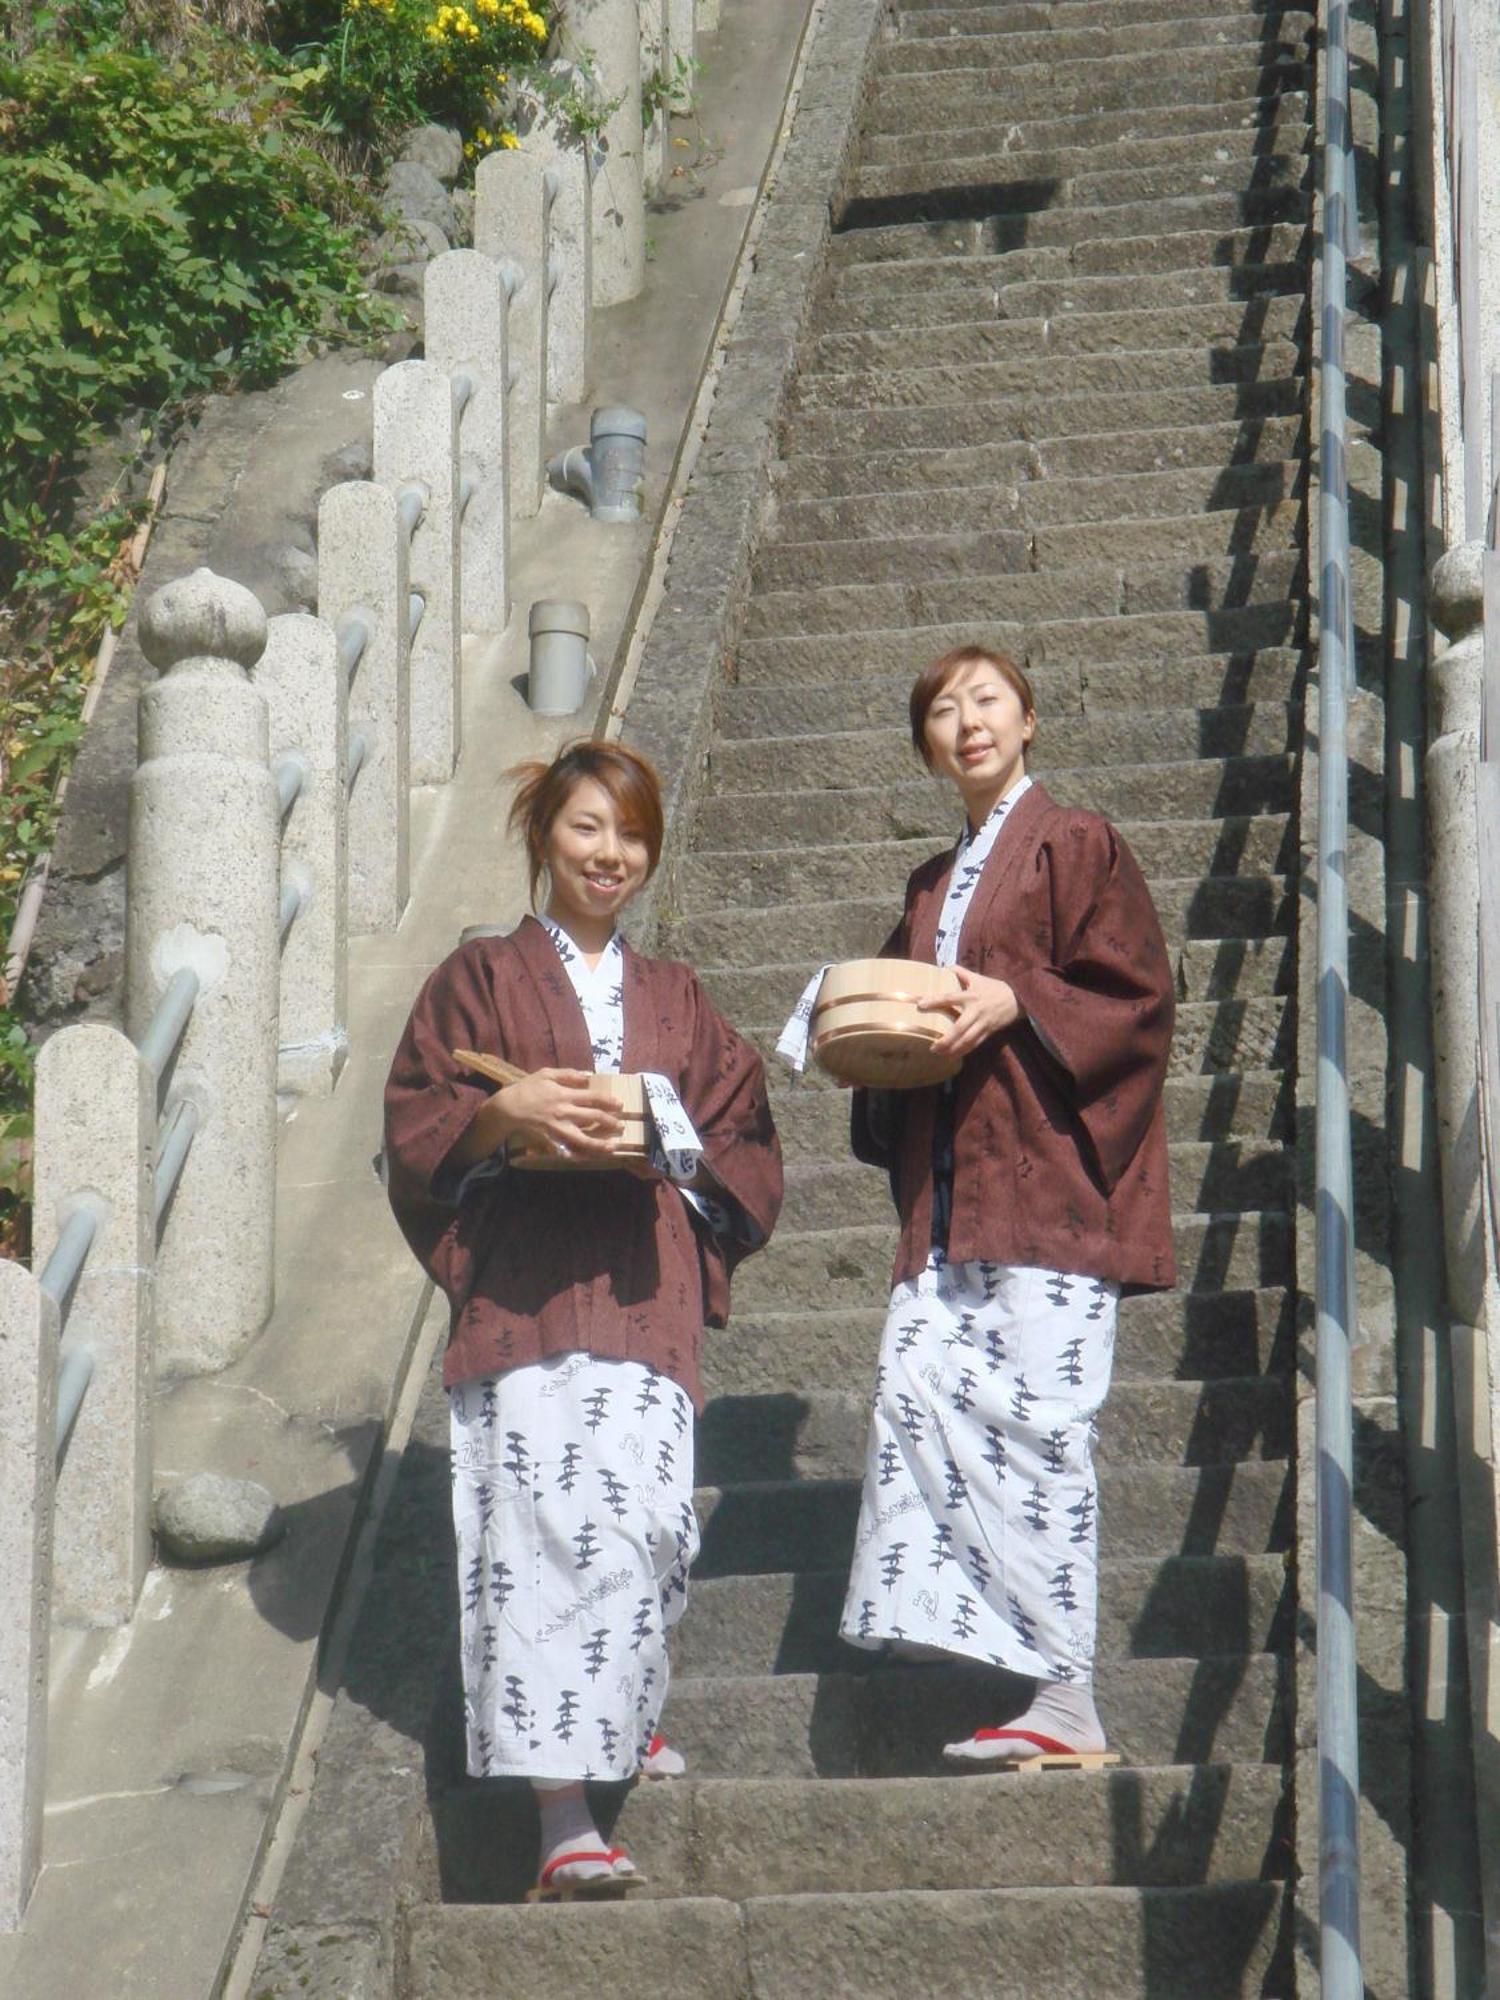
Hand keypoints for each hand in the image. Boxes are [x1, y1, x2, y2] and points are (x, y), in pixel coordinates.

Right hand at [476, 1067, 625, 1160]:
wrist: (508, 1107)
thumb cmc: (528, 1088)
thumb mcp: (546, 1074)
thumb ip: (568, 1074)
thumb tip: (587, 1076)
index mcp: (564, 1094)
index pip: (592, 1097)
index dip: (608, 1101)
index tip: (619, 1104)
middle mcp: (564, 1112)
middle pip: (593, 1117)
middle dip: (610, 1122)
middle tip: (621, 1126)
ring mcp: (558, 1128)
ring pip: (583, 1139)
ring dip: (599, 1144)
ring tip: (612, 1147)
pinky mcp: (551, 1139)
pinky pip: (567, 1150)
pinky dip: (578, 1156)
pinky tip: (589, 1158)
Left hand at [918, 966, 1020, 1058]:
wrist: (1017, 999)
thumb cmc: (994, 988)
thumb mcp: (978, 978)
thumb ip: (961, 973)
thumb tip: (945, 967)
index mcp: (971, 996)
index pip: (949, 998)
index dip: (935, 1001)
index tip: (920, 1005)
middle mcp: (976, 1011)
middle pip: (959, 1027)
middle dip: (946, 1039)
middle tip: (933, 1047)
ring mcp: (983, 1023)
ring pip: (968, 1039)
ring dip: (954, 1049)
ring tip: (941, 1053)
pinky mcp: (989, 1032)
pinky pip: (976, 1044)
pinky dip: (965, 1050)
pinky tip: (954, 1055)